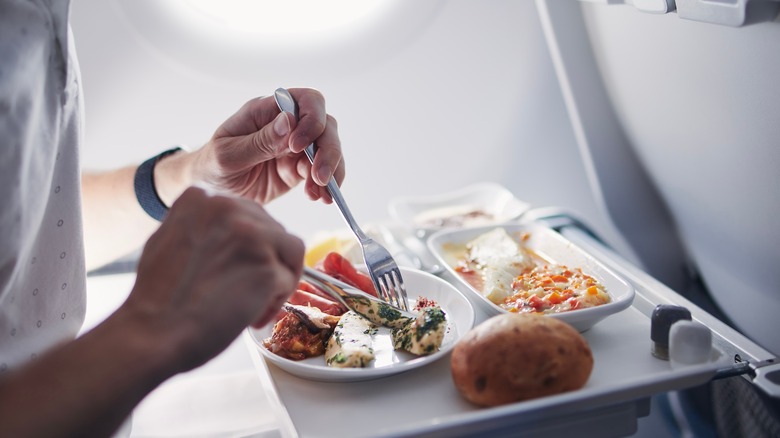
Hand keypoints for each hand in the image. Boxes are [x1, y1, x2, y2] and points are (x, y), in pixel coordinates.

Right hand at [119, 186, 304, 371]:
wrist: (153, 335)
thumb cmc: (157, 300)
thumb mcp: (167, 240)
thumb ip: (200, 226)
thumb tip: (229, 230)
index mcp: (201, 199)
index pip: (247, 215)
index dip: (246, 248)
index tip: (234, 271)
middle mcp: (227, 208)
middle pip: (272, 230)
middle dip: (266, 261)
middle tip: (246, 292)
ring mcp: (250, 236)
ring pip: (289, 251)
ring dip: (277, 279)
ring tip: (253, 305)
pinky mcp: (266, 266)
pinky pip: (287, 281)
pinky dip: (275, 302)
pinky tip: (251, 317)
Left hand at [192, 88, 343, 203]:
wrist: (211, 190)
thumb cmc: (212, 165)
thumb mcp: (228, 156)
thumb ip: (259, 141)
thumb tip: (289, 122)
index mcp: (267, 111)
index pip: (305, 100)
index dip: (311, 119)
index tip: (296, 146)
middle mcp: (286, 125)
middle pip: (325, 125)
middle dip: (328, 150)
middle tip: (319, 177)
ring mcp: (295, 147)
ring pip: (329, 148)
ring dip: (330, 170)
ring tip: (320, 192)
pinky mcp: (298, 168)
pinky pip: (322, 172)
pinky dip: (326, 185)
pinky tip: (319, 197)